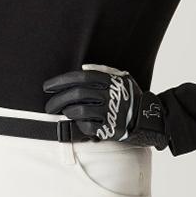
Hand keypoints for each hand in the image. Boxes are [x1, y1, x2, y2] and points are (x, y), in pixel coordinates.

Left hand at [42, 63, 169, 149]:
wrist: (148, 120)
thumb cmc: (131, 98)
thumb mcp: (122, 79)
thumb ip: (104, 71)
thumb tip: (84, 67)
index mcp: (110, 81)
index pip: (80, 77)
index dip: (61, 81)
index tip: (47, 87)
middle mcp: (110, 96)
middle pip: (76, 95)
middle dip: (57, 100)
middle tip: (49, 106)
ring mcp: (110, 113)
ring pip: (79, 111)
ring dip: (67, 112)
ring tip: (64, 113)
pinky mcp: (111, 129)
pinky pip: (88, 127)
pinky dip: (79, 125)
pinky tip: (78, 123)